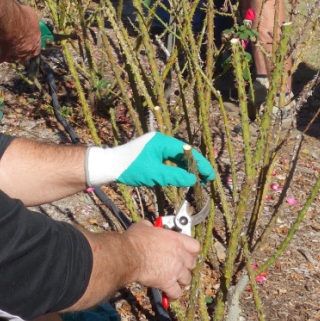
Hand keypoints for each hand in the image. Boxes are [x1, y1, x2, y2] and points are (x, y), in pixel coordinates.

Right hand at [0, 3, 40, 64]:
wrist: (11, 20)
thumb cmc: (22, 16)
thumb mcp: (31, 15)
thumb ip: (30, 21)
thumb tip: (28, 17)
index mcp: (35, 40)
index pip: (36, 49)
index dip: (31, 49)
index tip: (28, 47)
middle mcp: (27, 49)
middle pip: (25, 57)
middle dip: (22, 55)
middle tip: (18, 52)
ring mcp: (16, 52)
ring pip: (14, 59)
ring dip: (11, 58)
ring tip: (7, 58)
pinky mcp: (6, 53)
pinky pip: (1, 58)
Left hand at [85, 132, 215, 187]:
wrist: (109, 165)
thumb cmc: (130, 168)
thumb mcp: (155, 174)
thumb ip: (175, 176)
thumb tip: (193, 179)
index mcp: (162, 141)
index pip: (187, 151)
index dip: (200, 163)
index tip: (210, 175)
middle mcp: (159, 141)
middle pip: (183, 152)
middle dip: (196, 165)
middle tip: (206, 179)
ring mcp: (154, 146)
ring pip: (176, 156)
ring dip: (186, 167)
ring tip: (197, 179)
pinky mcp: (150, 153)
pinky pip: (167, 159)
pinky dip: (176, 167)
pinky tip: (181, 177)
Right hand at [124, 221, 199, 299]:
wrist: (128, 255)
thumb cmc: (135, 240)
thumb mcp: (144, 226)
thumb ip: (152, 227)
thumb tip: (149, 227)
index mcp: (176, 240)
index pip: (195, 246)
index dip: (190, 250)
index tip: (185, 252)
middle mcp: (180, 255)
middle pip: (192, 264)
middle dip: (185, 266)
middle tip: (177, 266)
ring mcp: (176, 270)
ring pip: (187, 279)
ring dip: (180, 280)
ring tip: (172, 279)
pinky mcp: (168, 283)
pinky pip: (177, 293)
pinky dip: (173, 294)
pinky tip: (167, 293)